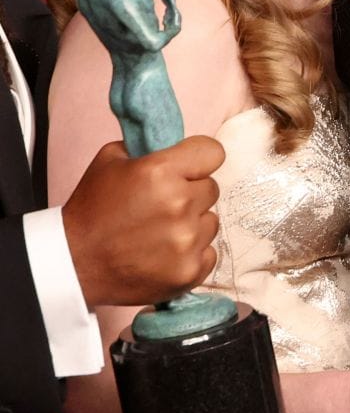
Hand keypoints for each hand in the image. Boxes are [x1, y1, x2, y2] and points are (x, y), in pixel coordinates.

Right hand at [63, 136, 222, 307]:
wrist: (72, 264)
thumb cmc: (91, 210)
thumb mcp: (111, 160)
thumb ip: (149, 145)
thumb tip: (176, 142)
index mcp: (161, 171)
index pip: (213, 152)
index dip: (200, 159)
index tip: (188, 168)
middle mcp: (179, 204)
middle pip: (211, 188)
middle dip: (190, 193)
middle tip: (160, 205)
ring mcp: (186, 241)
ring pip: (211, 221)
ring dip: (192, 224)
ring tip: (158, 232)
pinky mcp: (189, 271)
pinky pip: (209, 252)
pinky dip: (192, 253)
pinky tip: (164, 253)